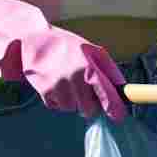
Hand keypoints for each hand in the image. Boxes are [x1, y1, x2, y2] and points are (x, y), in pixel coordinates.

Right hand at [0, 0, 126, 119]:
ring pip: (72, 109)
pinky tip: (58, 85)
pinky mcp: (43, 91)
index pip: (105, 95)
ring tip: (70, 84)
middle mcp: (73, 79)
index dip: (114, 109)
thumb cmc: (68, 46)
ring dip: (74, 102)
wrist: (34, 40)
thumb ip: (109, 70)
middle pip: (89, 109)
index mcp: (88, 67)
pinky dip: (59, 100)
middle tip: (89, 95)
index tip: (119, 116)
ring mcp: (57, 86)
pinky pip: (57, 106)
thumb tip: (122, 89)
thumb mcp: (93, 51)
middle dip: (91, 105)